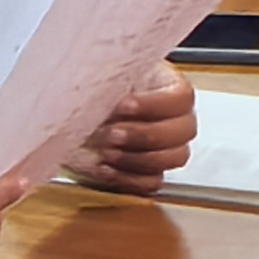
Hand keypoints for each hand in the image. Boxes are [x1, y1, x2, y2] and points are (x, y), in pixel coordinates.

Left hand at [65, 65, 197, 193]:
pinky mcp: (147, 172)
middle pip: (184, 131)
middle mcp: (174, 117)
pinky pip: (152, 182)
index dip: (155, 104)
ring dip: (138, 158)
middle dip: (145, 135)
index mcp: (167, 86)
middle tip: (112, 134)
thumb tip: (107, 89)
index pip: (182, 97)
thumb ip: (111, 79)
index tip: (123, 106)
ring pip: (175, 157)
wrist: (73, 115)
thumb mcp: (102, 76)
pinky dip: (129, 179)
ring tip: (105, 152)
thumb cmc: (93, 90)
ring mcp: (165, 148)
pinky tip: (104, 168)